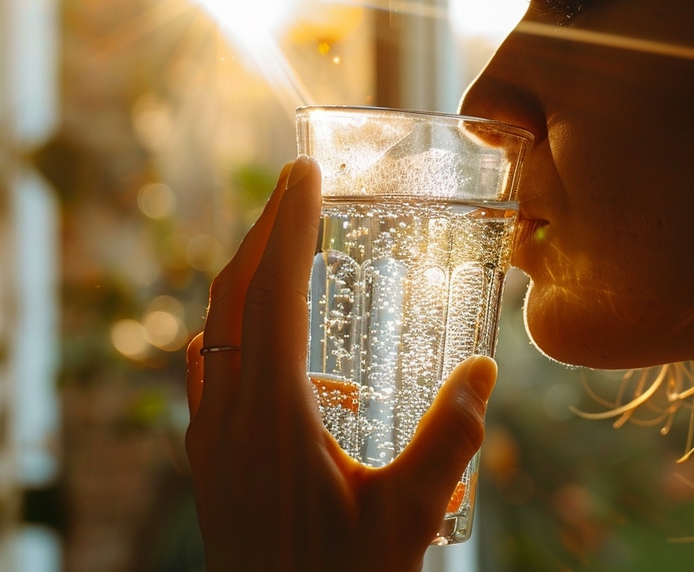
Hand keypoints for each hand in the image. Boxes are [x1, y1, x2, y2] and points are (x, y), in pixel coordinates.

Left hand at [185, 156, 497, 571]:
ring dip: (245, 280)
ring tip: (286, 254)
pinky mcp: (210, 463)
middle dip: (262, 236)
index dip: (287, 228)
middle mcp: (227, 418)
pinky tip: (282, 356)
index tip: (303, 176)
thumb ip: (449, 442)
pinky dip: (238, 332)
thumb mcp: (406, 517)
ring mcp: (210, 441)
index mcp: (272, 418)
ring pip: (215, 331)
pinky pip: (212, 371)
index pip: (273, 295)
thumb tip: (483, 374)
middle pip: (231, 298)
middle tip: (294, 192)